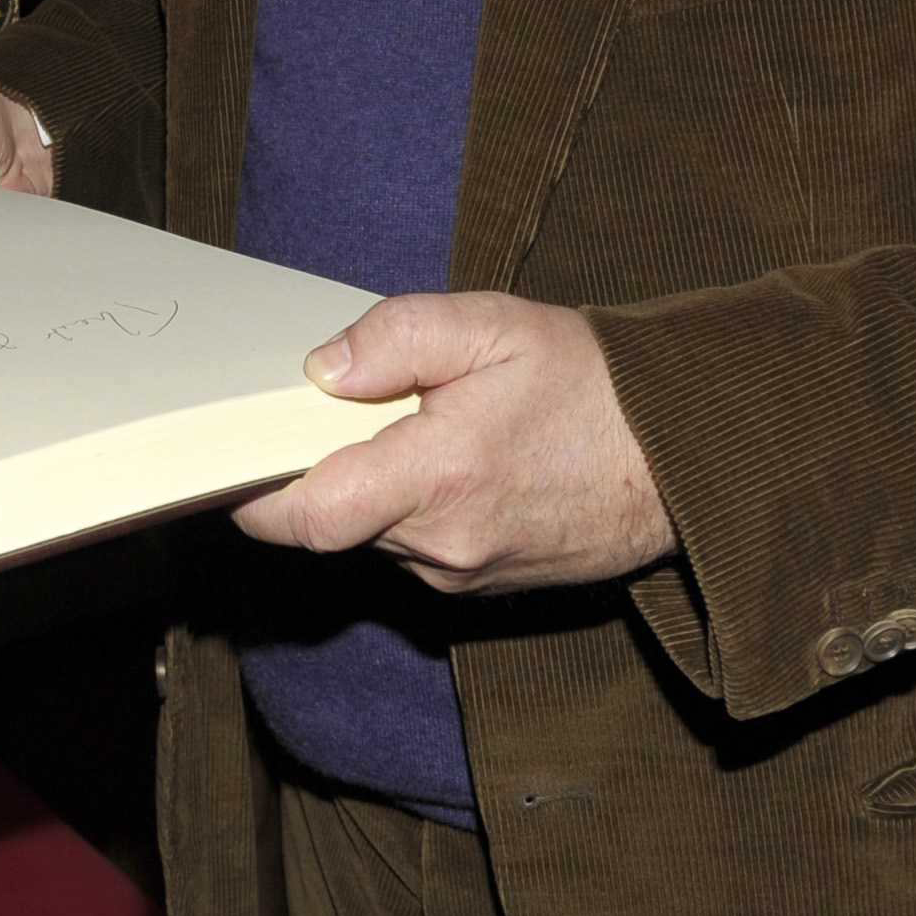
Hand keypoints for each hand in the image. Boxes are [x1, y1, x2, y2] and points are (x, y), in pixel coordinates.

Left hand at [230, 293, 674, 591]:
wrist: (684, 458)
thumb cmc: (593, 386)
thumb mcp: (492, 327)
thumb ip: (395, 339)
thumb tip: (319, 371)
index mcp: (440, 477)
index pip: (310, 515)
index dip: (256, 496)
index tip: (230, 461)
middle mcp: (445, 544)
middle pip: (334, 522)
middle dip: (320, 470)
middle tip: (339, 409)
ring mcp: (466, 575)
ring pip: (375, 536)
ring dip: (371, 488)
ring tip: (416, 426)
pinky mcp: (485, 587)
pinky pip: (416, 550)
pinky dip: (411, 510)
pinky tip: (452, 461)